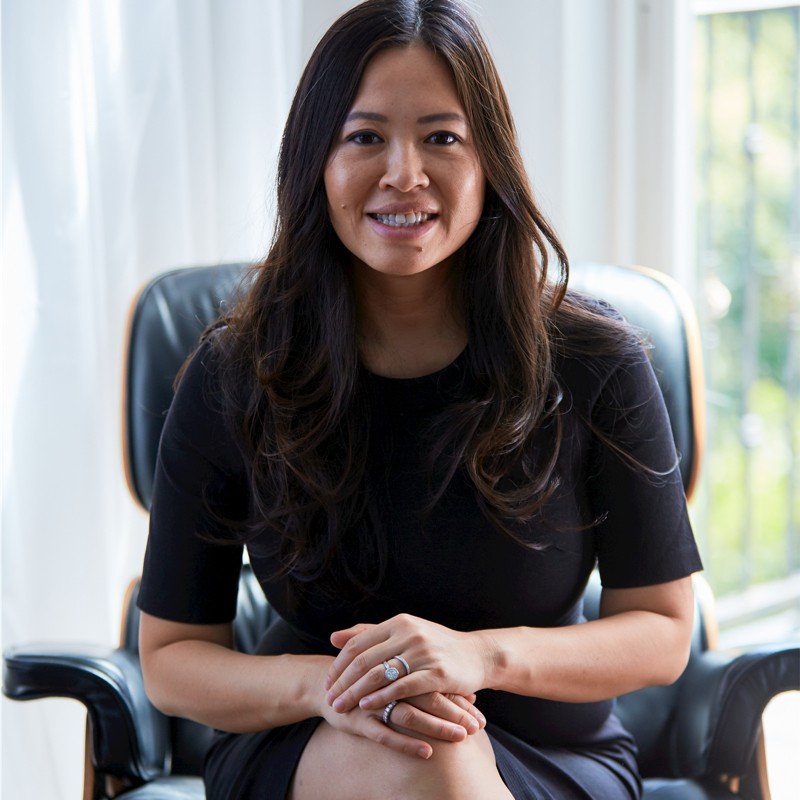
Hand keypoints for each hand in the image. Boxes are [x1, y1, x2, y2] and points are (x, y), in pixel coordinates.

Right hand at [316, 687, 486, 758]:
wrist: (326, 682)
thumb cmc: (372, 679)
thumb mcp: (399, 673)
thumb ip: (433, 682)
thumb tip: (471, 692)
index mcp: (400, 665)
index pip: (435, 680)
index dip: (457, 695)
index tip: (479, 710)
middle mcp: (389, 681)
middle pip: (427, 695)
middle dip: (454, 712)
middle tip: (477, 726)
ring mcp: (374, 701)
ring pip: (410, 715)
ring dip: (436, 726)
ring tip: (460, 737)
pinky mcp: (360, 720)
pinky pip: (386, 734)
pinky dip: (407, 743)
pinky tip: (426, 752)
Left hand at [323, 615, 490, 714]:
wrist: (477, 655)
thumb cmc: (437, 646)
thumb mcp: (404, 633)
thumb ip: (370, 634)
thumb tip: (333, 637)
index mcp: (399, 622)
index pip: (358, 643)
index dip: (339, 664)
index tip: (328, 682)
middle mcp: (409, 634)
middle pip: (364, 659)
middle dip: (343, 681)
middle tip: (328, 699)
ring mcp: (423, 653)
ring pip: (379, 674)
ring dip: (355, 693)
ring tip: (341, 707)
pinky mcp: (436, 673)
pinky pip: (402, 687)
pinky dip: (381, 698)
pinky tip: (367, 707)